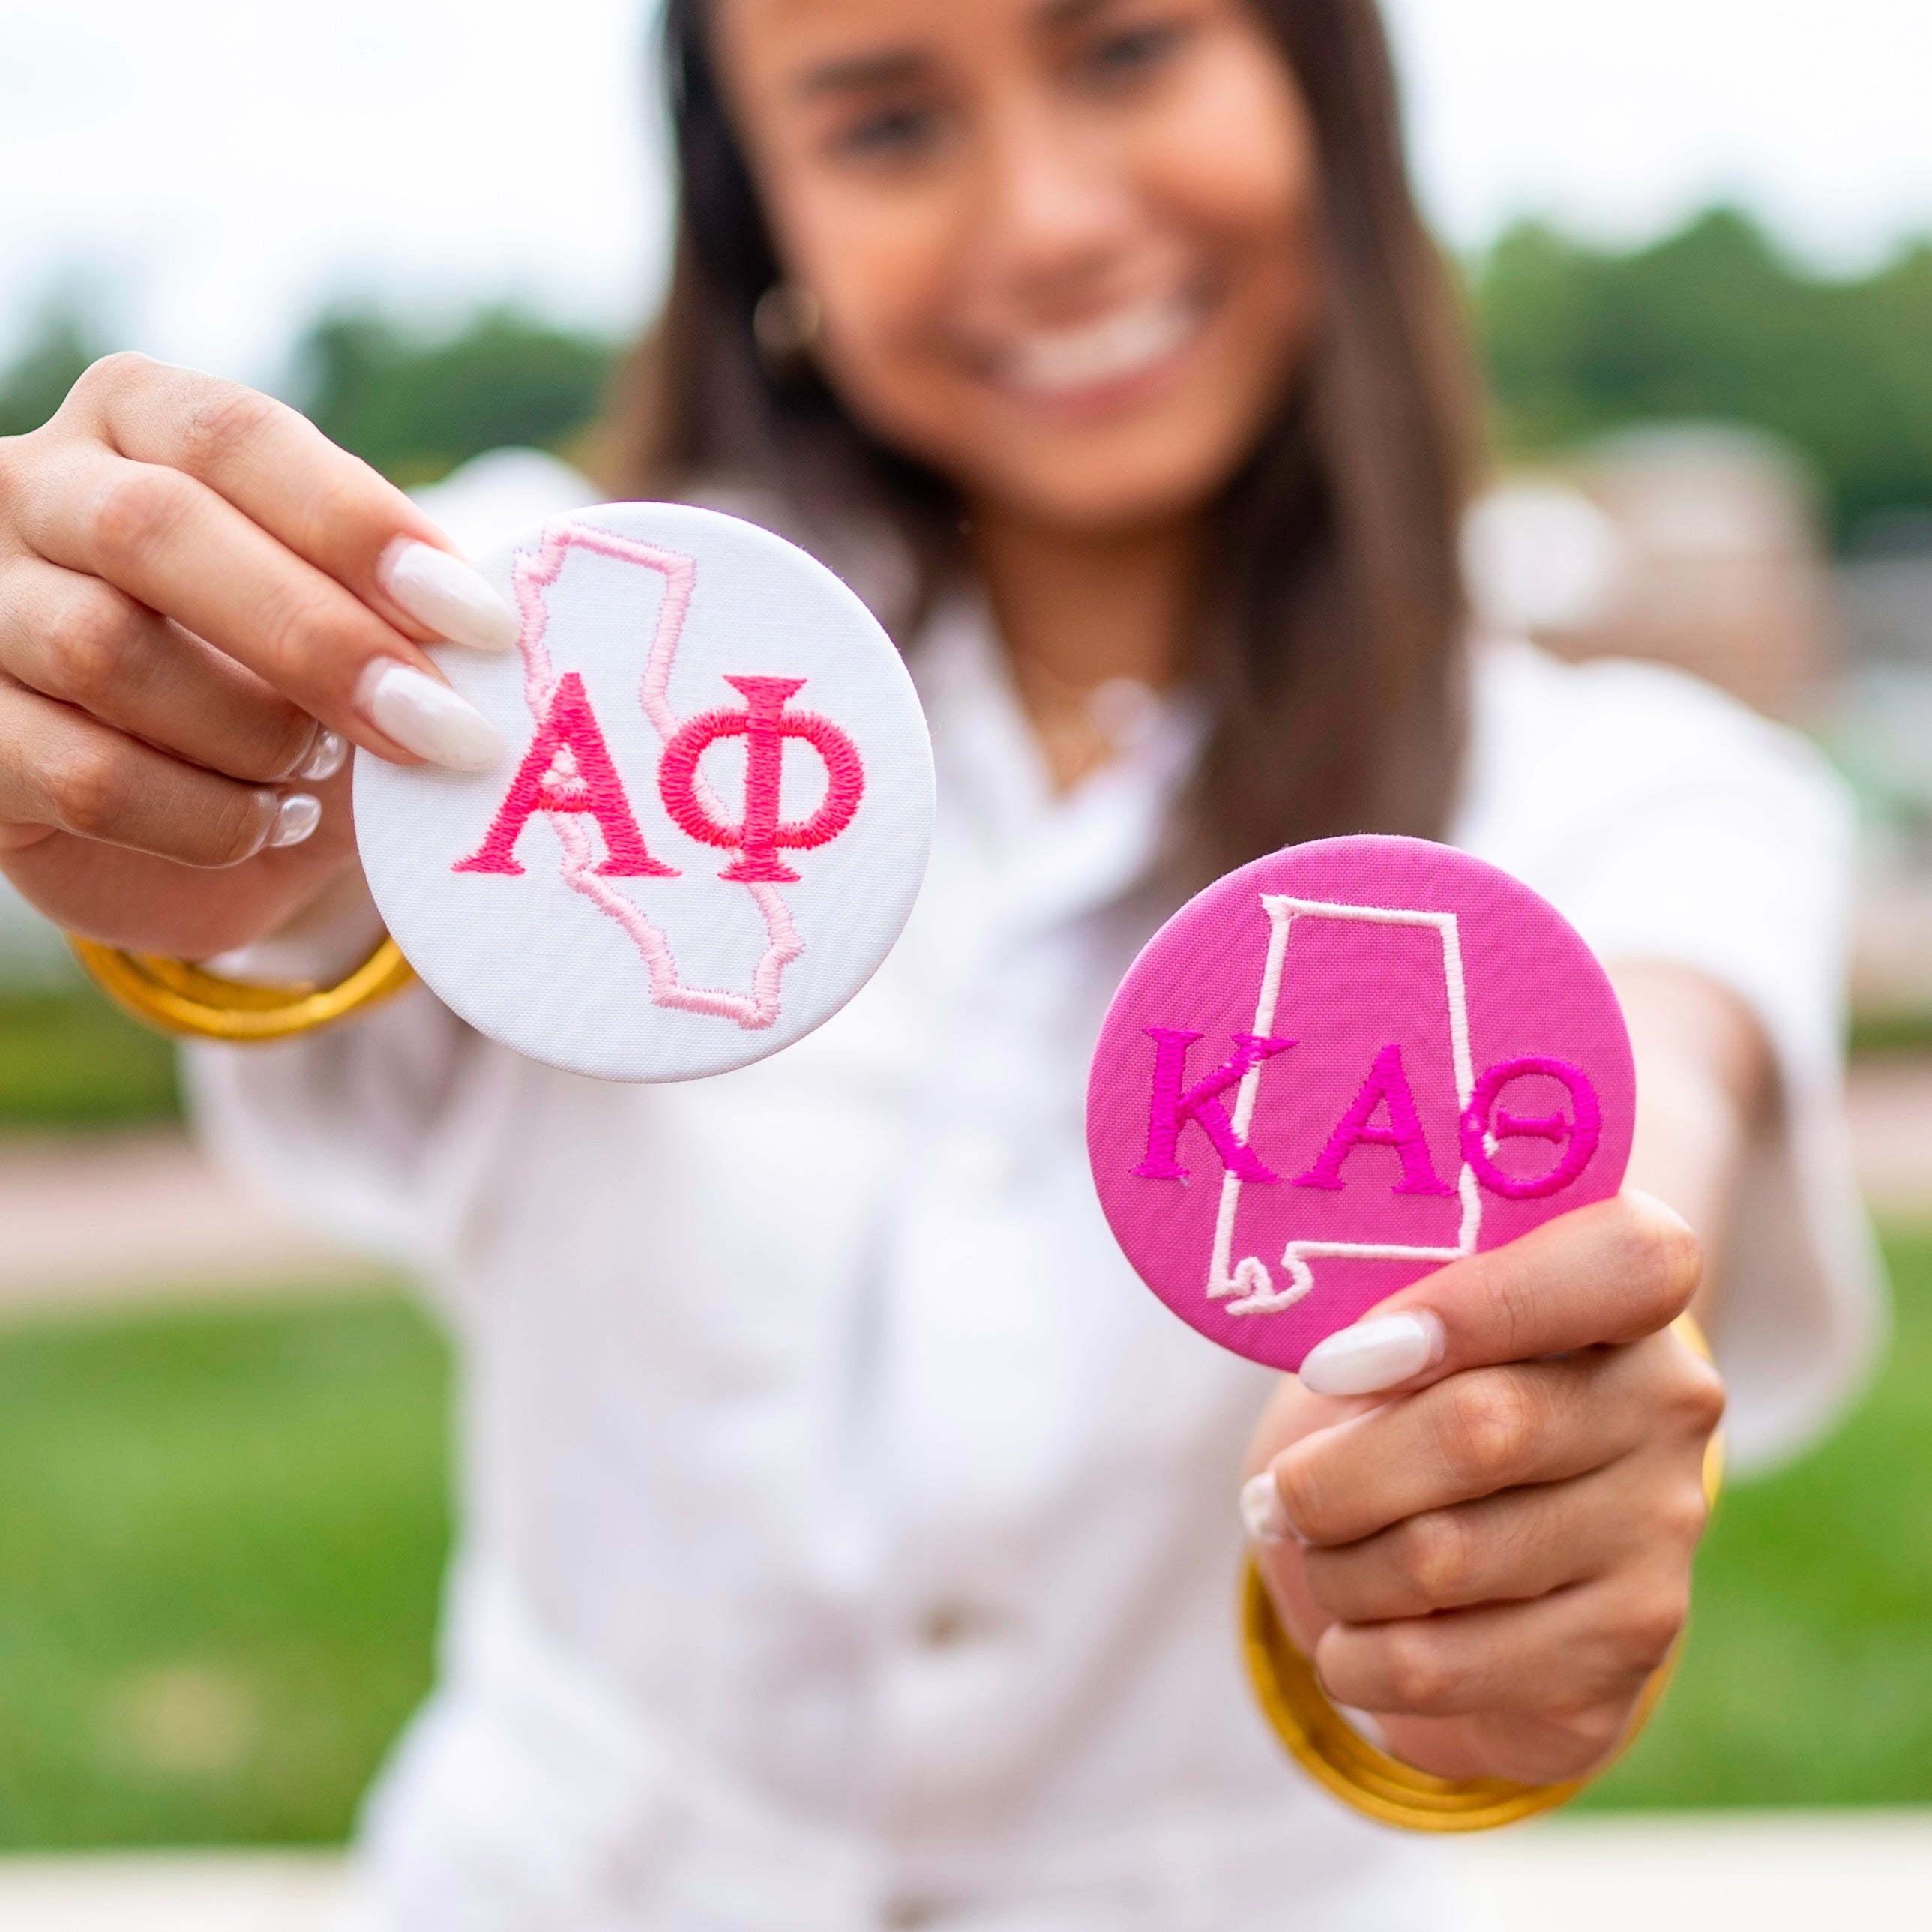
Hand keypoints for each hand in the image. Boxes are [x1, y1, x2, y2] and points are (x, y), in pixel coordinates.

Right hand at [0, 354, 516, 957]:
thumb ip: (400, 606)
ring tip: (320, 771)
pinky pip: (79, 772)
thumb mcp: (358, 626)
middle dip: (319, 639)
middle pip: (154, 530)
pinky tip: (263, 823)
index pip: (238, 435)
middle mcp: (36, 488)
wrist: (208, 813)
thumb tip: (487, 644)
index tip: (478, 622)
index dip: (360, 525)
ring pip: (103, 648)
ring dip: (254, 732)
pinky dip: (200, 816)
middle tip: (440, 729)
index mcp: (141, 420)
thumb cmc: (297, 687)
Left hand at [1241, 1192, 1722, 1785]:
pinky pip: (1439, 1663)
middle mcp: (1667, 1403)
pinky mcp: (1627, 1648)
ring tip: (1317, 1557)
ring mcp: (1660, 1529)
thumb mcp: (1413, 1323)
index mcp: (1628, 1291)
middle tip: (1275, 1495)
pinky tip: (1348, 1637)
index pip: (1626, 1260)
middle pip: (1483, 1428)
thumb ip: (1391, 1307)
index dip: (1476, 1305)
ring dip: (1335, 1568)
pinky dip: (1355, 1654)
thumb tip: (1339, 1369)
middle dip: (1335, 1475)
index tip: (1338, 1363)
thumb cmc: (1425, 1393)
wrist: (1496, 1557)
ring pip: (1441, 1558)